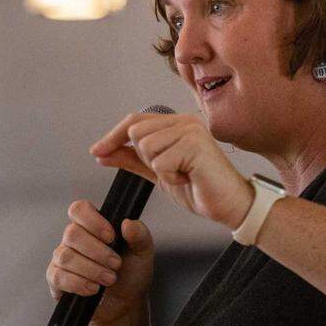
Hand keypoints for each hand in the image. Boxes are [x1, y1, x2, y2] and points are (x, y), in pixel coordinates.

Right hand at [45, 200, 155, 325]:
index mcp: (92, 226)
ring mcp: (62, 258)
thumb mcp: (143, 253)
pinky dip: (79, 283)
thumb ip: (139, 235)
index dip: (93, 221)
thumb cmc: (131, 274)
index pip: (79, 209)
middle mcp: (73, 239)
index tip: (111, 236)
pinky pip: (58, 276)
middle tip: (116, 264)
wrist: (125, 304)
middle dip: (98, 252)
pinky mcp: (56, 279)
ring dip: (92, 269)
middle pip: (72, 234)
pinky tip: (94, 288)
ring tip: (110, 279)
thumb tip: (128, 223)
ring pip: (66, 256)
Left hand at [89, 112, 253, 230]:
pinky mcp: (196, 145)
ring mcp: (191, 131)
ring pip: (147, 147)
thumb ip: (132, 159)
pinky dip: (171, 178)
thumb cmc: (199, 187)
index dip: (113, 136)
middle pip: (136, 132)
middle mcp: (184, 121)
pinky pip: (161, 163)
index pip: (134, 121)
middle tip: (171, 170)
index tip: (96, 152)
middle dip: (145, 158)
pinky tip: (189, 178)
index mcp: (176, 123)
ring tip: (182, 174)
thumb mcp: (158, 173)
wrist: (229, 205)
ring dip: (160, 170)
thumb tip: (102, 153)